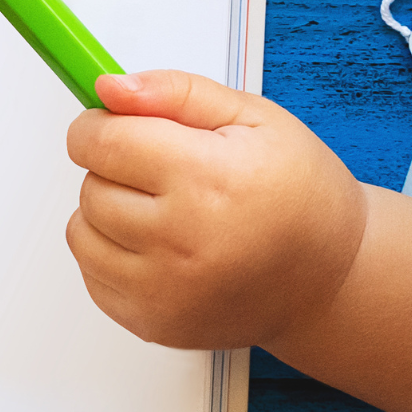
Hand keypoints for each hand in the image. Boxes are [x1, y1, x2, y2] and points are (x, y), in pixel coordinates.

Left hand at [65, 69, 366, 350]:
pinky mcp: (154, 323)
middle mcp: (184, 241)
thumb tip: (109, 88)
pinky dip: (112, 255)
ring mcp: (166, 290)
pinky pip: (91, 274)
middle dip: (113, 169)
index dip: (98, 124)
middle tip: (164, 173)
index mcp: (210, 178)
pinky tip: (160, 248)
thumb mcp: (254, 118)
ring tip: (163, 211)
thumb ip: (174, 92)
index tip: (114, 124)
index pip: (103, 141)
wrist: (331, 279)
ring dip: (107, 213)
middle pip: (91, 186)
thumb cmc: (300, 194)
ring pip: (81, 231)